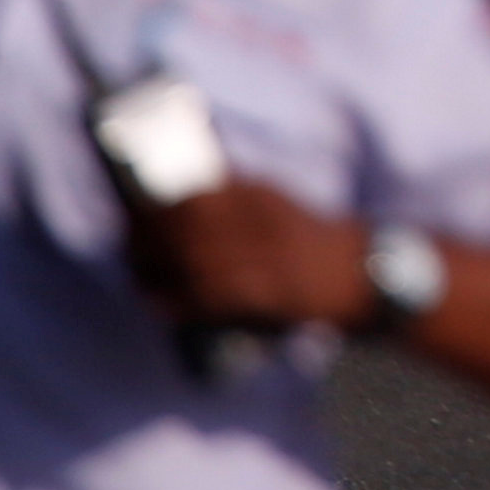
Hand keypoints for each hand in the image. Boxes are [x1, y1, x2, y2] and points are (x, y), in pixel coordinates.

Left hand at [121, 177, 373, 334]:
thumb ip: (239, 192)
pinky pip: (208, 297)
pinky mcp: (265, 294)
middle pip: (187, 226)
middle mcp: (259, 221)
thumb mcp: (279, 202)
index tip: (132, 211)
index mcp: (260, 195)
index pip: (195, 194)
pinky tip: (158, 303)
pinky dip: (177, 301)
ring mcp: (262, 258)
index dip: (157, 205)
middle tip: (126, 245)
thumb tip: (188, 187)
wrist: (362, 273)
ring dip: (155, 269)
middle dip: (148, 236)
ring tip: (136, 275)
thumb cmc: (313, 239)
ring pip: (191, 261)